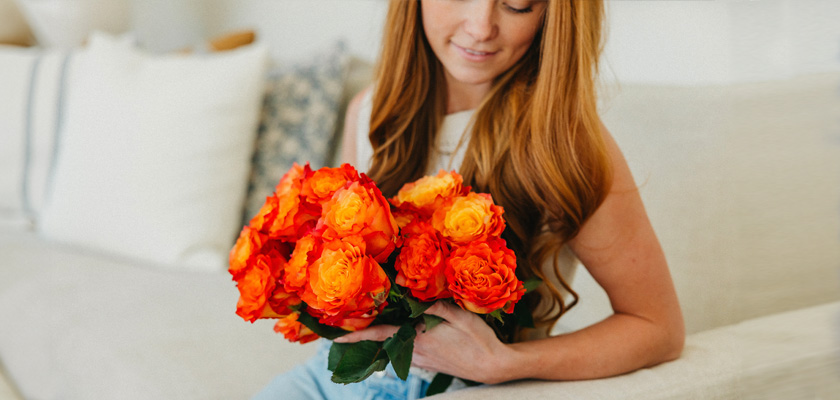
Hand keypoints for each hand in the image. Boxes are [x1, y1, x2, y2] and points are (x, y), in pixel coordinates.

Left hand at [333, 301, 514, 383]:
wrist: (493, 366)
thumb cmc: (479, 340)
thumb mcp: (461, 316)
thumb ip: (437, 305)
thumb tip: (416, 295)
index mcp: (419, 336)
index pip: (380, 334)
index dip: (357, 335)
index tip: (336, 337)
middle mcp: (416, 350)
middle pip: (383, 341)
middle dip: (365, 335)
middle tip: (346, 327)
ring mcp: (422, 359)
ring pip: (395, 347)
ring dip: (382, 340)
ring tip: (370, 329)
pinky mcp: (430, 363)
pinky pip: (406, 353)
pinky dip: (398, 345)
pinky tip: (402, 336)